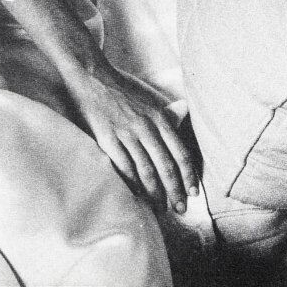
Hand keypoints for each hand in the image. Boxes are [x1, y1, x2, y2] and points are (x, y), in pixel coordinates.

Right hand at [65, 61, 198, 213]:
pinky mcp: (107, 138)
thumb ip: (166, 113)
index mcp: (159, 116)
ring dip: (155, 193)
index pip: (179, 152)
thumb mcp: (150, 98)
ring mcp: (126, 133)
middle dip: (175, 190)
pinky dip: (132, 184)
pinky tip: (137, 195)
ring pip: (146, 170)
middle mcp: (146, 126)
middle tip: (180, 209)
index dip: (188, 175)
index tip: (193, 192)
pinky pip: (123, 167)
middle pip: (165, 166)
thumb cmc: (122, 89)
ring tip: (161, 207)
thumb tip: (184, 113)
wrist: (93, 77)